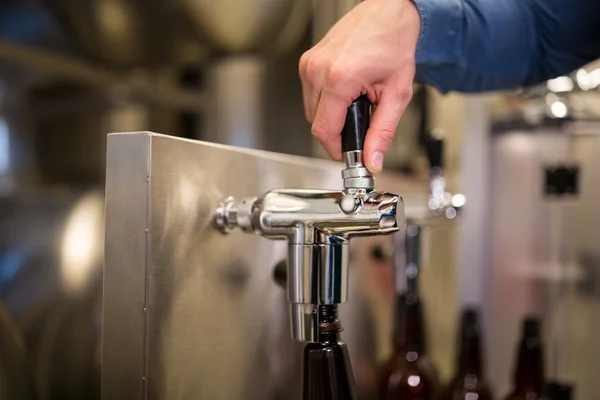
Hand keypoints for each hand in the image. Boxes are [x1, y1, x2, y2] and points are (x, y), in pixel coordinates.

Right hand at [299, 0, 420, 172]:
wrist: (388, 12)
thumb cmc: (394, 43)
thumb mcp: (397, 94)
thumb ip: (383, 132)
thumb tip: (373, 160)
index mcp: (338, 79)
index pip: (323, 132)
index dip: (337, 148)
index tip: (350, 152)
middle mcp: (318, 70)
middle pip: (316, 123)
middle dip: (337, 130)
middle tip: (361, 121)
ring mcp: (309, 64)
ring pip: (311, 111)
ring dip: (331, 115)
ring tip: (355, 101)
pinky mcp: (307, 61)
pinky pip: (311, 95)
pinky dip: (326, 101)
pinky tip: (345, 91)